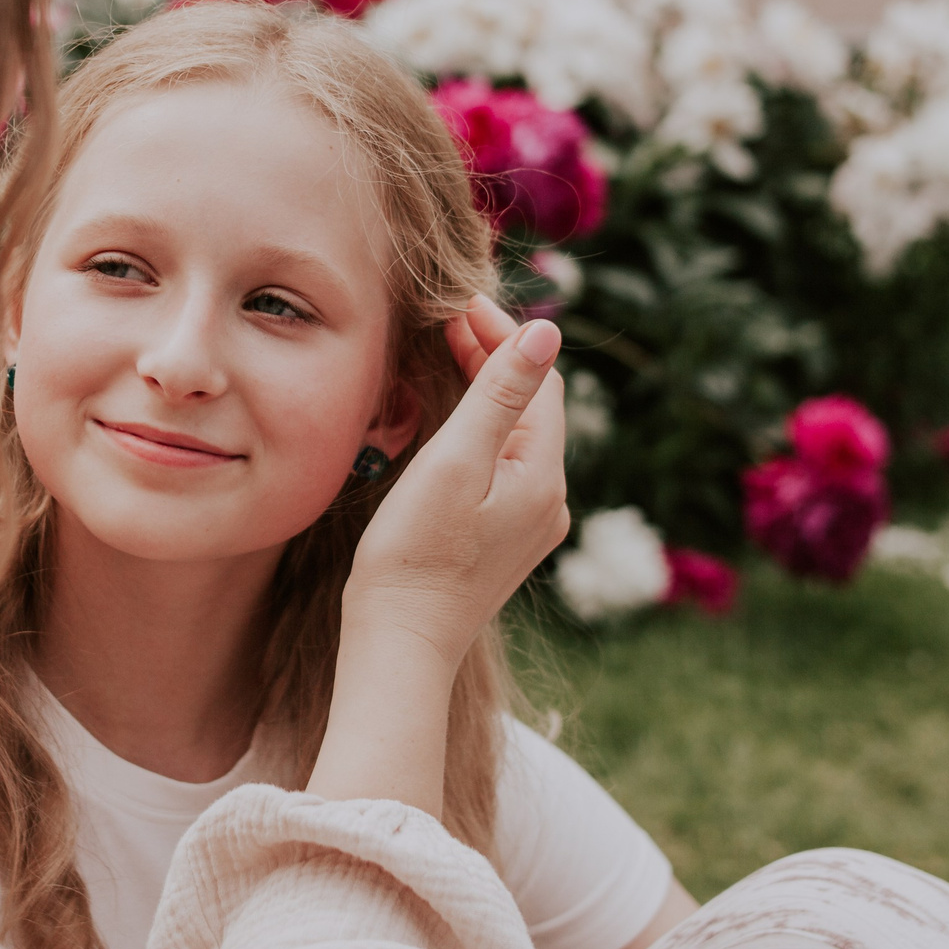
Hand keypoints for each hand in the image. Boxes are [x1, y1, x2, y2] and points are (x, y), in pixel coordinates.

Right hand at [349, 304, 568, 668]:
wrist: (399, 645)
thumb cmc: (415, 555)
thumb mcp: (454, 463)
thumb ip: (499, 395)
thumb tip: (548, 331)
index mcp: (544, 476)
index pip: (540, 381)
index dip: (504, 335)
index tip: (459, 304)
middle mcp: (549, 500)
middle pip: (531, 406)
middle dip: (494, 357)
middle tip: (445, 321)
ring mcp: (528, 523)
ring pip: (517, 435)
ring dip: (486, 390)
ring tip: (445, 354)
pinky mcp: (502, 540)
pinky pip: (502, 465)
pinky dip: (480, 429)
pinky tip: (450, 420)